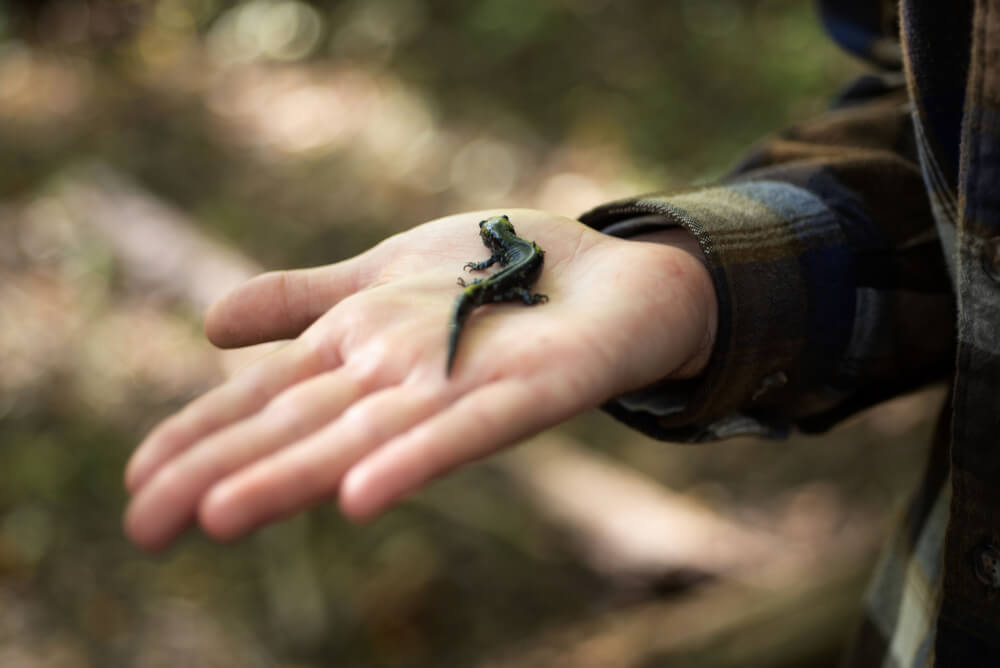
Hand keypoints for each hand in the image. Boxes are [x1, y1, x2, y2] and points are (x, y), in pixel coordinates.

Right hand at [123, 209, 715, 549]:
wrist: (615, 275)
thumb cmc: (495, 280)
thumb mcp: (385, 277)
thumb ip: (305, 302)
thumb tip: (208, 328)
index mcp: (360, 354)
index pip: (264, 400)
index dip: (200, 438)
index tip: (134, 485)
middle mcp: (400, 381)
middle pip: (301, 427)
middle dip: (220, 473)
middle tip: (144, 528)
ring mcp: (462, 388)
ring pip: (368, 436)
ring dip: (298, 475)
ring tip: (221, 515)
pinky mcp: (533, 388)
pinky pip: (471, 427)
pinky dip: (417, 458)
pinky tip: (365, 492)